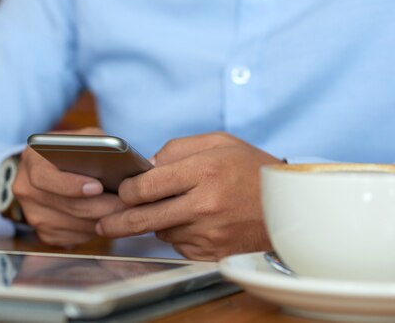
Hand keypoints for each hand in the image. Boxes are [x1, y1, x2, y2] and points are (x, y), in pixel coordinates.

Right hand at [13, 128, 125, 246]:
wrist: (49, 169)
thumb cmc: (72, 151)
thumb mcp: (81, 137)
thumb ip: (95, 144)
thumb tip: (119, 161)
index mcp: (32, 160)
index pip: (44, 177)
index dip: (71, 185)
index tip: (97, 187)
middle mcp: (26, 189)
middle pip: (66, 206)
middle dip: (101, 206)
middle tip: (126, 203)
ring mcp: (33, 214)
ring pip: (74, 226)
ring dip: (102, 220)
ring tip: (125, 211)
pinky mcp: (44, 233)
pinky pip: (75, 238)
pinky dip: (95, 230)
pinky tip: (108, 218)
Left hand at [96, 132, 280, 259]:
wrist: (290, 203)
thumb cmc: (251, 168)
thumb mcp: (217, 142)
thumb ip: (176, 149)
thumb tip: (145, 167)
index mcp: (203, 171)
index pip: (145, 187)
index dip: (127, 190)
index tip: (122, 190)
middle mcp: (204, 205)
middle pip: (144, 219)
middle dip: (117, 221)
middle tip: (104, 222)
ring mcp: (209, 233)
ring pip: (161, 232)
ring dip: (157, 223)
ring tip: (174, 208)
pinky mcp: (214, 252)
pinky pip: (180, 246)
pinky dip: (179, 235)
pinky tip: (195, 221)